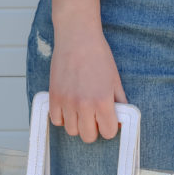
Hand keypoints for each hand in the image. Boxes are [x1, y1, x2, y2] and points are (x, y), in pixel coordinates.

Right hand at [48, 26, 127, 142]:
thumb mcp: (115, 80)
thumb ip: (119, 102)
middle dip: (94, 129)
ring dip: (78, 124)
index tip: (108, 120)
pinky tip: (69, 107)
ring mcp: (67, 102)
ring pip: (71, 131)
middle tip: (95, 117)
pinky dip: (62, 117)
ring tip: (81, 110)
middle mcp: (84, 105)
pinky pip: (56, 120)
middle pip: (88, 137)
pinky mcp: (54, 96)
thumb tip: (120, 120)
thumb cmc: (98, 55)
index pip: (108, 133)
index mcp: (103, 101)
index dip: (109, 127)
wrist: (77, 38)